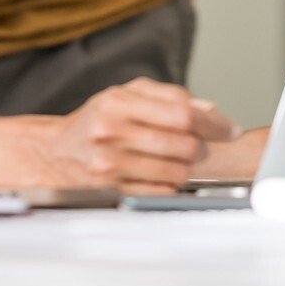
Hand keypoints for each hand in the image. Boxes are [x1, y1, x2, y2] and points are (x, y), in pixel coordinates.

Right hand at [31, 79, 238, 193]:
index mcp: (118, 103)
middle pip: (183, 144)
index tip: (229, 129)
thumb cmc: (98, 119)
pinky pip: (162, 191)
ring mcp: (110, 165)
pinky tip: (159, 173)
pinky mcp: (112, 191)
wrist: (55, 152)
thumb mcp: (127, 94)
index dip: (213, 122)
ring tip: (175, 158)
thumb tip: (209, 109)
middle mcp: (112, 133)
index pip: (181, 112)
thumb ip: (170, 96)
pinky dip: (170, 183)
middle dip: (199, 145)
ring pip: (177, 171)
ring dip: (186, 167)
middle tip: (197, 144)